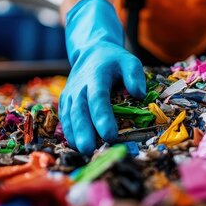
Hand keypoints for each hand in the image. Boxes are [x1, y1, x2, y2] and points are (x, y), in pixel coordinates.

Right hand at [59, 0, 145, 153]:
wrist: (91, 54)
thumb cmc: (114, 61)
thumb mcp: (129, 61)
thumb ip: (135, 75)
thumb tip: (139, 94)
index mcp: (96, 77)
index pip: (98, 99)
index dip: (102, 117)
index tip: (109, 134)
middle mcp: (80, 87)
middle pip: (80, 111)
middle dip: (84, 131)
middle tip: (90, 149)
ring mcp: (70, 95)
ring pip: (70, 117)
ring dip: (75, 135)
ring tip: (84, 152)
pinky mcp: (66, 102)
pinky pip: (65, 119)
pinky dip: (69, 133)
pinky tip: (76, 147)